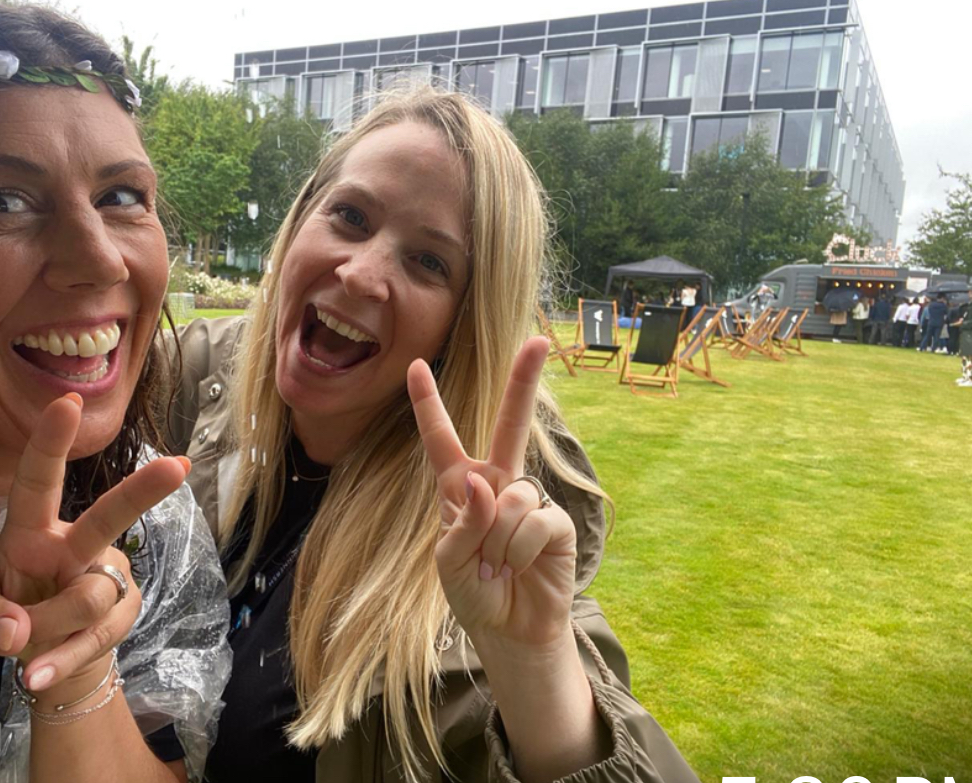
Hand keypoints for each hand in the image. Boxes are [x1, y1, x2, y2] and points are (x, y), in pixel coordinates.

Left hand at [0, 394, 187, 693]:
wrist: (49, 659)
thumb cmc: (9, 615)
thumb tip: (14, 629)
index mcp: (32, 529)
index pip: (37, 481)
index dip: (50, 442)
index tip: (68, 402)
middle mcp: (75, 544)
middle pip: (109, 516)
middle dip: (142, 491)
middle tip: (177, 467)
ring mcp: (105, 576)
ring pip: (87, 597)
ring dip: (47, 629)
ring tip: (23, 655)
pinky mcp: (124, 611)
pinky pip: (93, 638)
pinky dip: (60, 661)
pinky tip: (36, 676)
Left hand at [406, 337, 576, 649]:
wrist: (510, 629)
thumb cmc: (474, 592)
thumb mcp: (449, 560)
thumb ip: (463, 521)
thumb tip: (485, 484)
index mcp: (459, 486)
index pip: (441, 438)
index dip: (428, 403)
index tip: (416, 364)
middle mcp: (496, 483)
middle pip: (509, 425)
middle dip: (524, 382)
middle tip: (539, 341)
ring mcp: (528, 499)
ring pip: (510, 497)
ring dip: (498, 541)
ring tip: (499, 567)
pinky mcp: (555, 521)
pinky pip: (533, 521)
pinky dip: (519, 550)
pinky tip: (521, 568)